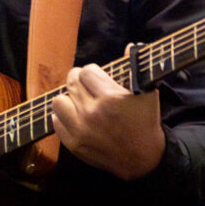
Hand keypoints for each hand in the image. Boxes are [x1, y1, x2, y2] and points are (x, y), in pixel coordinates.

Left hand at [51, 65, 163, 179]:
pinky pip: (56, 122)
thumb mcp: (148, 92)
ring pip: (58, 101)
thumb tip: (130, 46)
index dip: (92, 72)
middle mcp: (92, 113)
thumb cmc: (146, 122)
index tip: (98, 78)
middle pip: (71, 82)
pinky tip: (76, 116)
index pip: (86, 71)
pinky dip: (64, 117)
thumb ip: (137, 67)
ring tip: (80, 101)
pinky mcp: (74, 144)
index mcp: (109, 98)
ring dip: (68, 98)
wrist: (143, 159)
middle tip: (87, 85)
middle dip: (79, 80)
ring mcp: (81, 130)